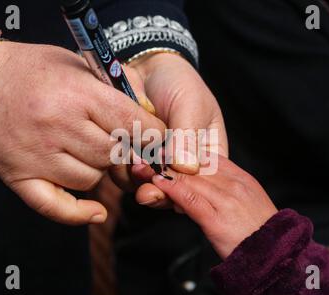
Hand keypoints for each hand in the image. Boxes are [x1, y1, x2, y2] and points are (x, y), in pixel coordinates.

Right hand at [0, 41, 165, 224]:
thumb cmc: (33, 69)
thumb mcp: (79, 63)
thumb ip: (118, 86)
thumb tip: (152, 113)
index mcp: (76, 94)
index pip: (133, 125)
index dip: (152, 133)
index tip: (154, 136)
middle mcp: (57, 127)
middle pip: (114, 155)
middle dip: (124, 150)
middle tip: (119, 141)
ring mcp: (36, 155)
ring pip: (92, 180)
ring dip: (98, 169)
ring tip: (86, 150)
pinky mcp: (19, 176)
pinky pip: (56, 207)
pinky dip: (78, 213)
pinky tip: (95, 211)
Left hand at [130, 53, 228, 205]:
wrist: (147, 67)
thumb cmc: (178, 84)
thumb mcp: (190, 106)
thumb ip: (187, 137)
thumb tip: (187, 168)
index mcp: (206, 156)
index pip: (202, 184)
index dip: (187, 191)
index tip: (171, 188)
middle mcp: (182, 165)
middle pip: (173, 192)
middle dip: (159, 191)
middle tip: (146, 185)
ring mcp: (155, 164)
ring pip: (147, 187)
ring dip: (139, 181)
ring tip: (134, 164)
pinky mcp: (132, 159)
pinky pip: (126, 176)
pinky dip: (122, 169)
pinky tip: (121, 155)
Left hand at [143, 156, 276, 258]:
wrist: (276, 254)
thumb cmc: (258, 229)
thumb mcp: (247, 199)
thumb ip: (227, 186)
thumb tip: (203, 179)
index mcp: (241, 177)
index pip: (209, 157)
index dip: (186, 154)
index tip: (168, 153)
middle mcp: (234, 184)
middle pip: (196, 165)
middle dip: (172, 160)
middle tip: (149, 155)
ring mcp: (225, 200)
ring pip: (190, 179)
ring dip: (166, 172)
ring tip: (146, 167)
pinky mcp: (216, 219)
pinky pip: (189, 199)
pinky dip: (172, 189)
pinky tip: (158, 183)